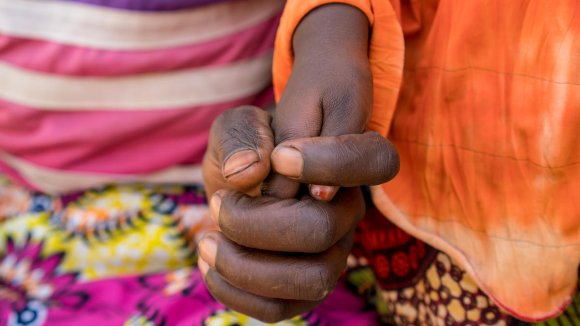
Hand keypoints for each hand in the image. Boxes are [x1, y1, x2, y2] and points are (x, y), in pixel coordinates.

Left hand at [199, 129, 397, 321]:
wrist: (239, 182)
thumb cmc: (247, 147)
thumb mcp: (238, 126)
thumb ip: (243, 135)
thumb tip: (250, 173)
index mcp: (348, 159)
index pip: (375, 161)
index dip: (328, 162)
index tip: (277, 157)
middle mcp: (349, 210)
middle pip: (324, 229)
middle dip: (256, 223)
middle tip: (218, 202)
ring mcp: (334, 252)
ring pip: (313, 279)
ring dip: (246, 266)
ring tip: (208, 242)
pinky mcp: (306, 286)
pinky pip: (283, 309)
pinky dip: (237, 294)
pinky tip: (210, 267)